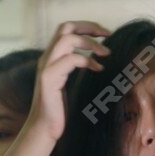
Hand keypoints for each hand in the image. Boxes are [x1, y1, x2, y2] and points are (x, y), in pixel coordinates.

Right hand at [19, 20, 112, 153]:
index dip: (87, 26)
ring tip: (106, 53)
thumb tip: (99, 59)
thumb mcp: (70, 83)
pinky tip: (98, 69)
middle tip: (109, 35)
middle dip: (89, 26)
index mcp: (52, 57)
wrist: (45, 129)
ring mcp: (46, 67)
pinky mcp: (48, 79)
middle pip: (65, 27)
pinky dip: (87, 60)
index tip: (106, 34)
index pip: (66, 29)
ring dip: (89, 42)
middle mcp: (46, 58)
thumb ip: (77, 67)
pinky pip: (69, 59)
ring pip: (66, 38)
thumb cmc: (60, 109)